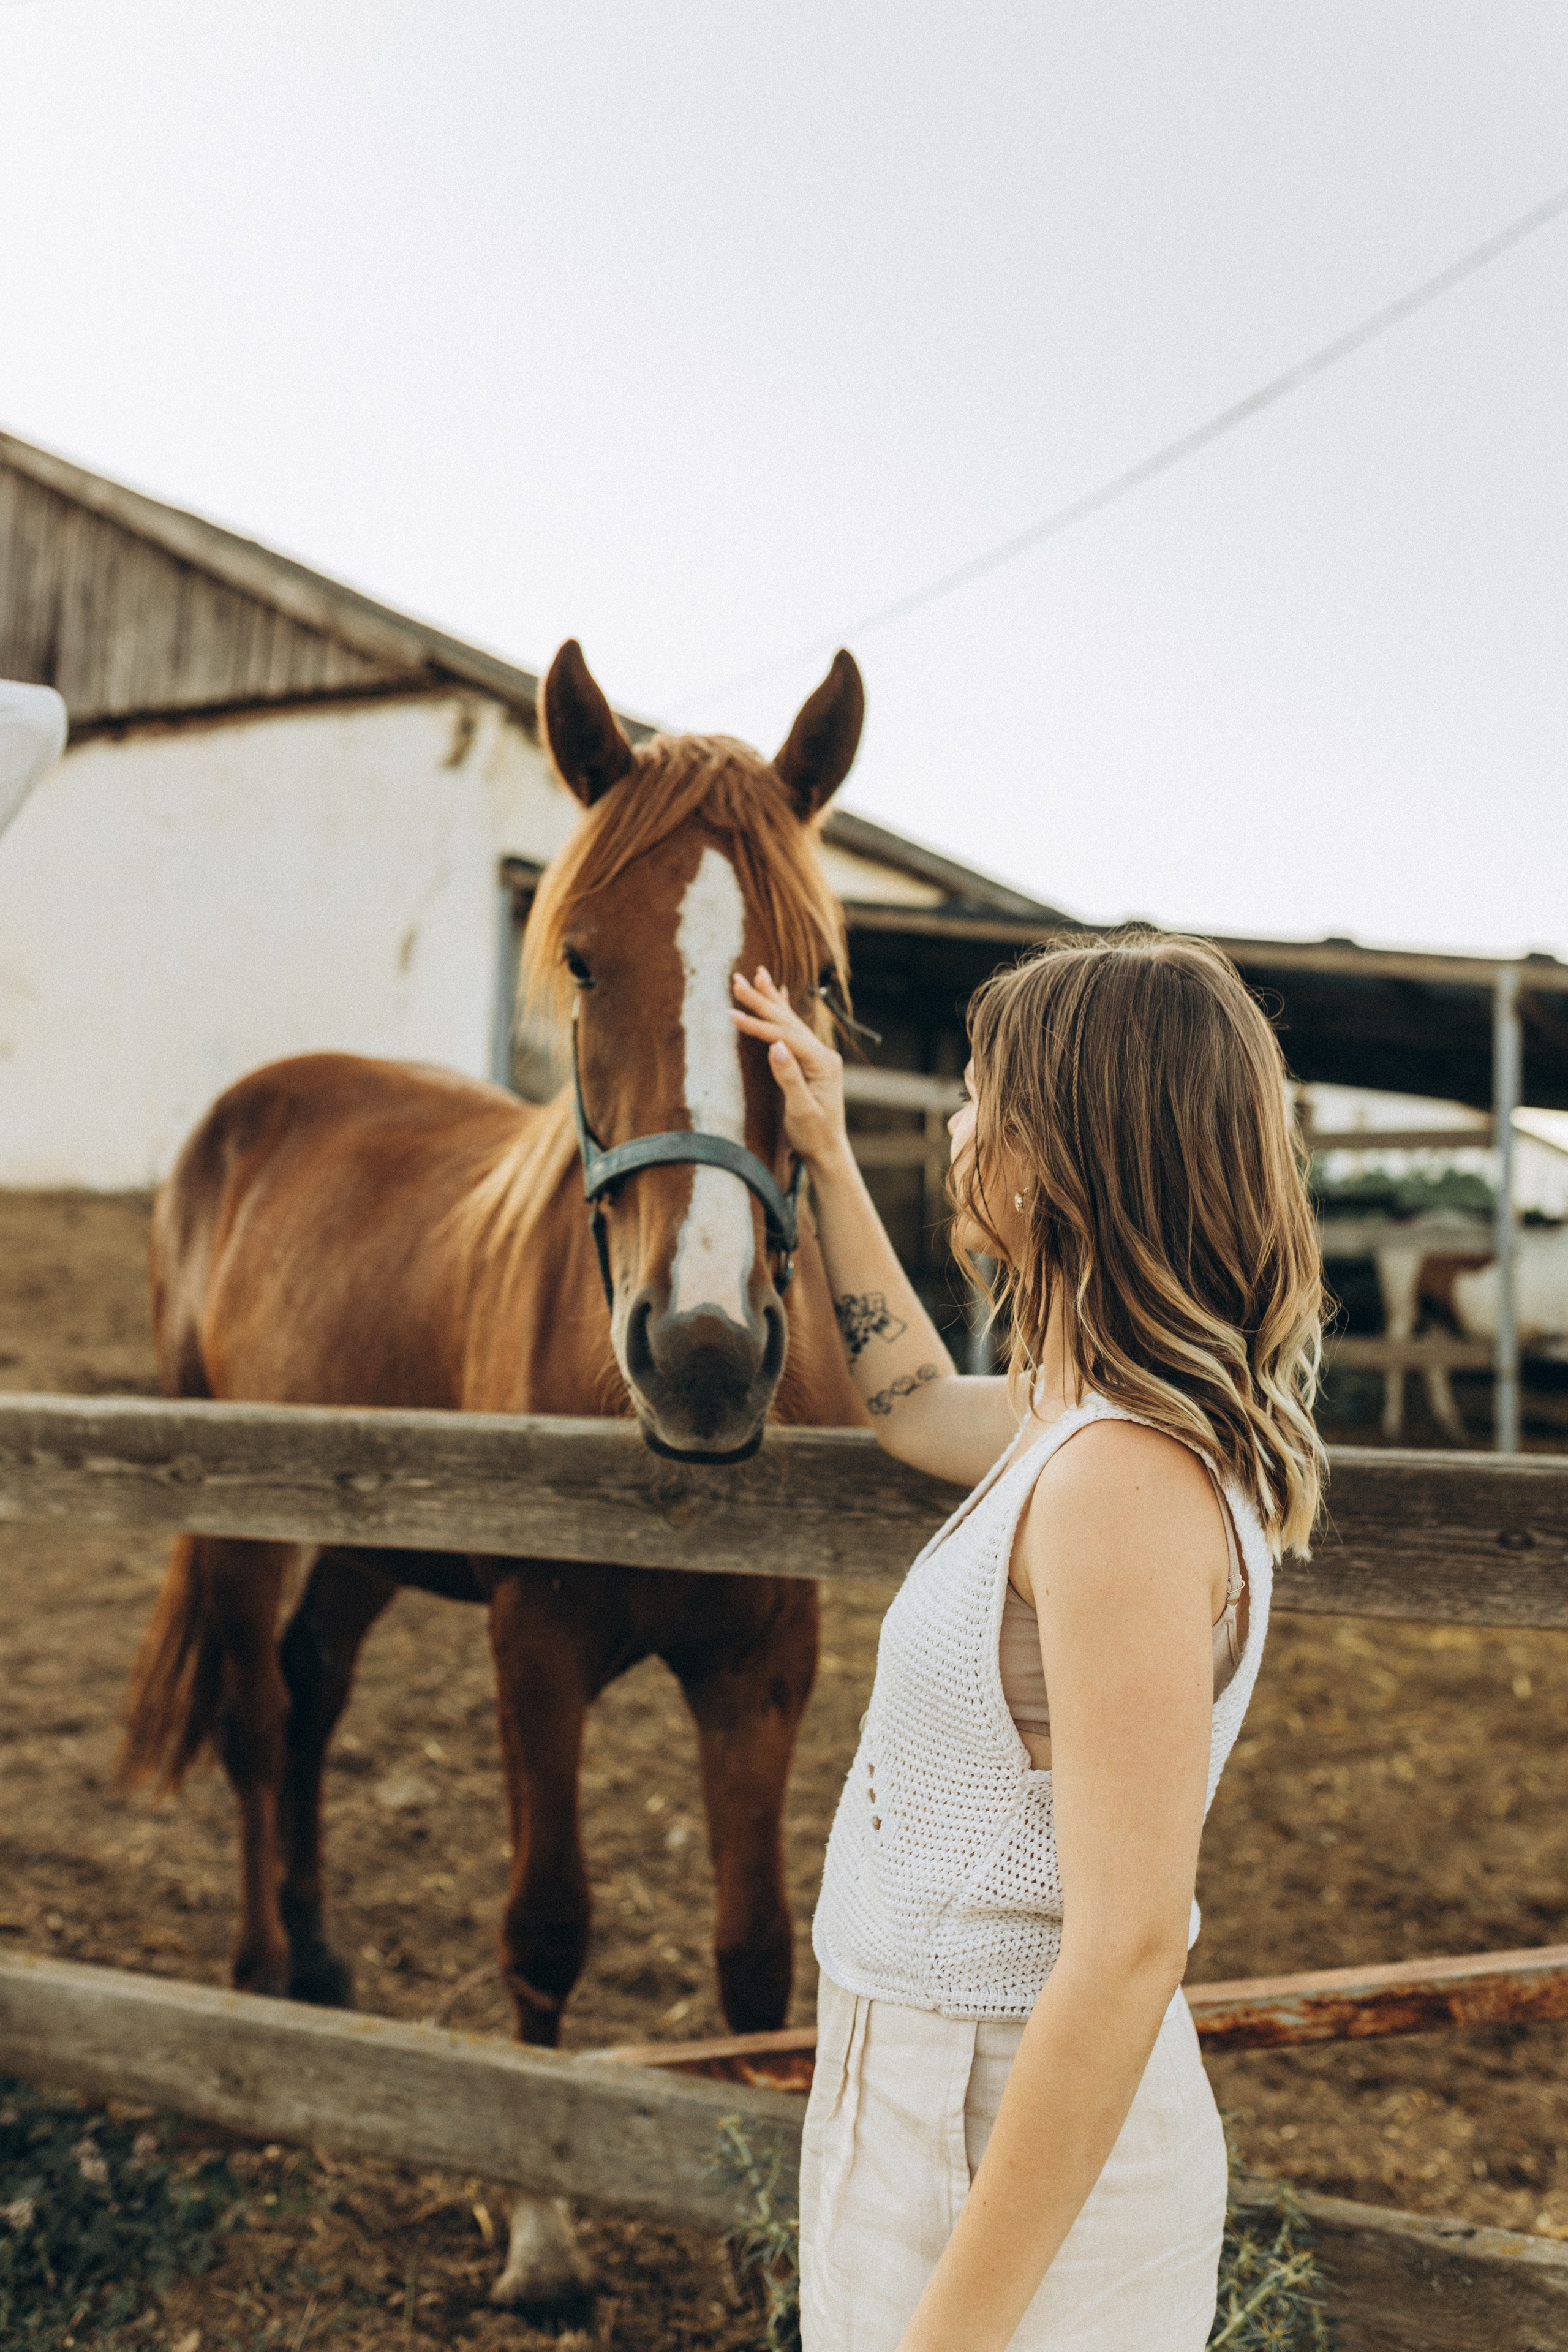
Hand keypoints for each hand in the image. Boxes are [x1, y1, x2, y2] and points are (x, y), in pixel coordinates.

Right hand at [731, 967, 852, 1174]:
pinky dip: (783, 1011)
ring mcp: (818, 1055)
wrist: (827, 1151)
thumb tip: (776, 1047)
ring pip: (790, 1021)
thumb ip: (789, 1078)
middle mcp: (823, 1053)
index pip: (785, 1036)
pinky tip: (780, 993)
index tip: (732, 1013)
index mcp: (823, 1063)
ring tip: (757, 974)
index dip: (757, 1024)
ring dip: (771, 998)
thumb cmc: (814, 1135)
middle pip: (787, 1021)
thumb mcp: (801, 1110)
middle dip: (762, 1000)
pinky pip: (794, 1029)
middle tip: (737, 980)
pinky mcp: (811, 1060)